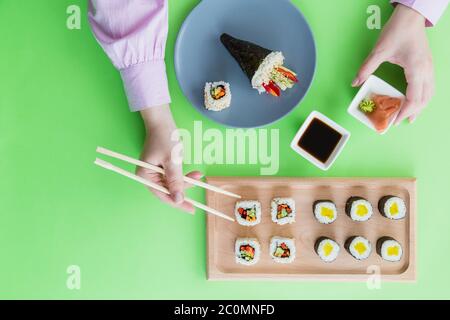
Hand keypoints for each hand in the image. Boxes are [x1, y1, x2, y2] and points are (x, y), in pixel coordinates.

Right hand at [137, 104, 202, 212]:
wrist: (162, 121)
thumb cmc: (164, 138)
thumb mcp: (172, 160)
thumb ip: (175, 181)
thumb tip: (178, 200)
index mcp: (144, 175)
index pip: (162, 194)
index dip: (177, 202)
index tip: (191, 209)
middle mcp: (147, 176)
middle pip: (168, 190)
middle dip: (184, 187)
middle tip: (199, 182)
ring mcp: (154, 172)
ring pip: (173, 184)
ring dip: (186, 181)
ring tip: (198, 175)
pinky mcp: (161, 168)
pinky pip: (174, 177)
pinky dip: (184, 176)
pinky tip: (194, 173)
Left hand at [353, 4, 433, 123]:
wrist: (411, 16)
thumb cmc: (398, 31)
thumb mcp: (379, 50)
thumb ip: (367, 68)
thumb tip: (355, 83)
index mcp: (416, 69)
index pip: (414, 98)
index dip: (404, 111)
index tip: (394, 120)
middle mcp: (426, 71)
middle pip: (424, 99)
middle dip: (413, 112)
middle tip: (400, 122)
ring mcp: (429, 68)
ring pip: (429, 93)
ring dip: (420, 106)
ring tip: (409, 116)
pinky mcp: (427, 65)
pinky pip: (429, 86)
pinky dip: (423, 97)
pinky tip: (415, 100)